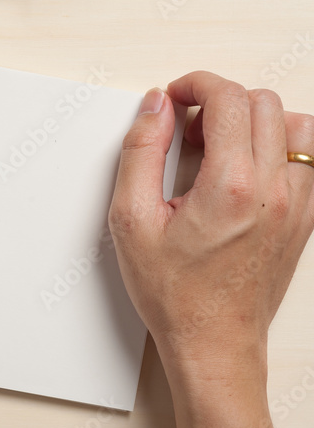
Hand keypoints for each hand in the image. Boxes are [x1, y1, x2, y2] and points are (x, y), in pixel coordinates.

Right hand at [109, 72, 313, 427]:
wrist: (212, 343)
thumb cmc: (174, 293)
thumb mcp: (131, 219)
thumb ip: (140, 152)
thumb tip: (155, 106)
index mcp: (230, 186)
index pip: (229, 98)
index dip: (195, 84)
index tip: (175, 98)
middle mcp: (274, 190)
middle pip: (263, 103)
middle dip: (220, 100)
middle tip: (187, 128)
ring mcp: (297, 205)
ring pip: (296, 126)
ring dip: (255, 121)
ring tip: (220, 147)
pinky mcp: (305, 219)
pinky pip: (308, 160)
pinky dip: (279, 148)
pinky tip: (244, 170)